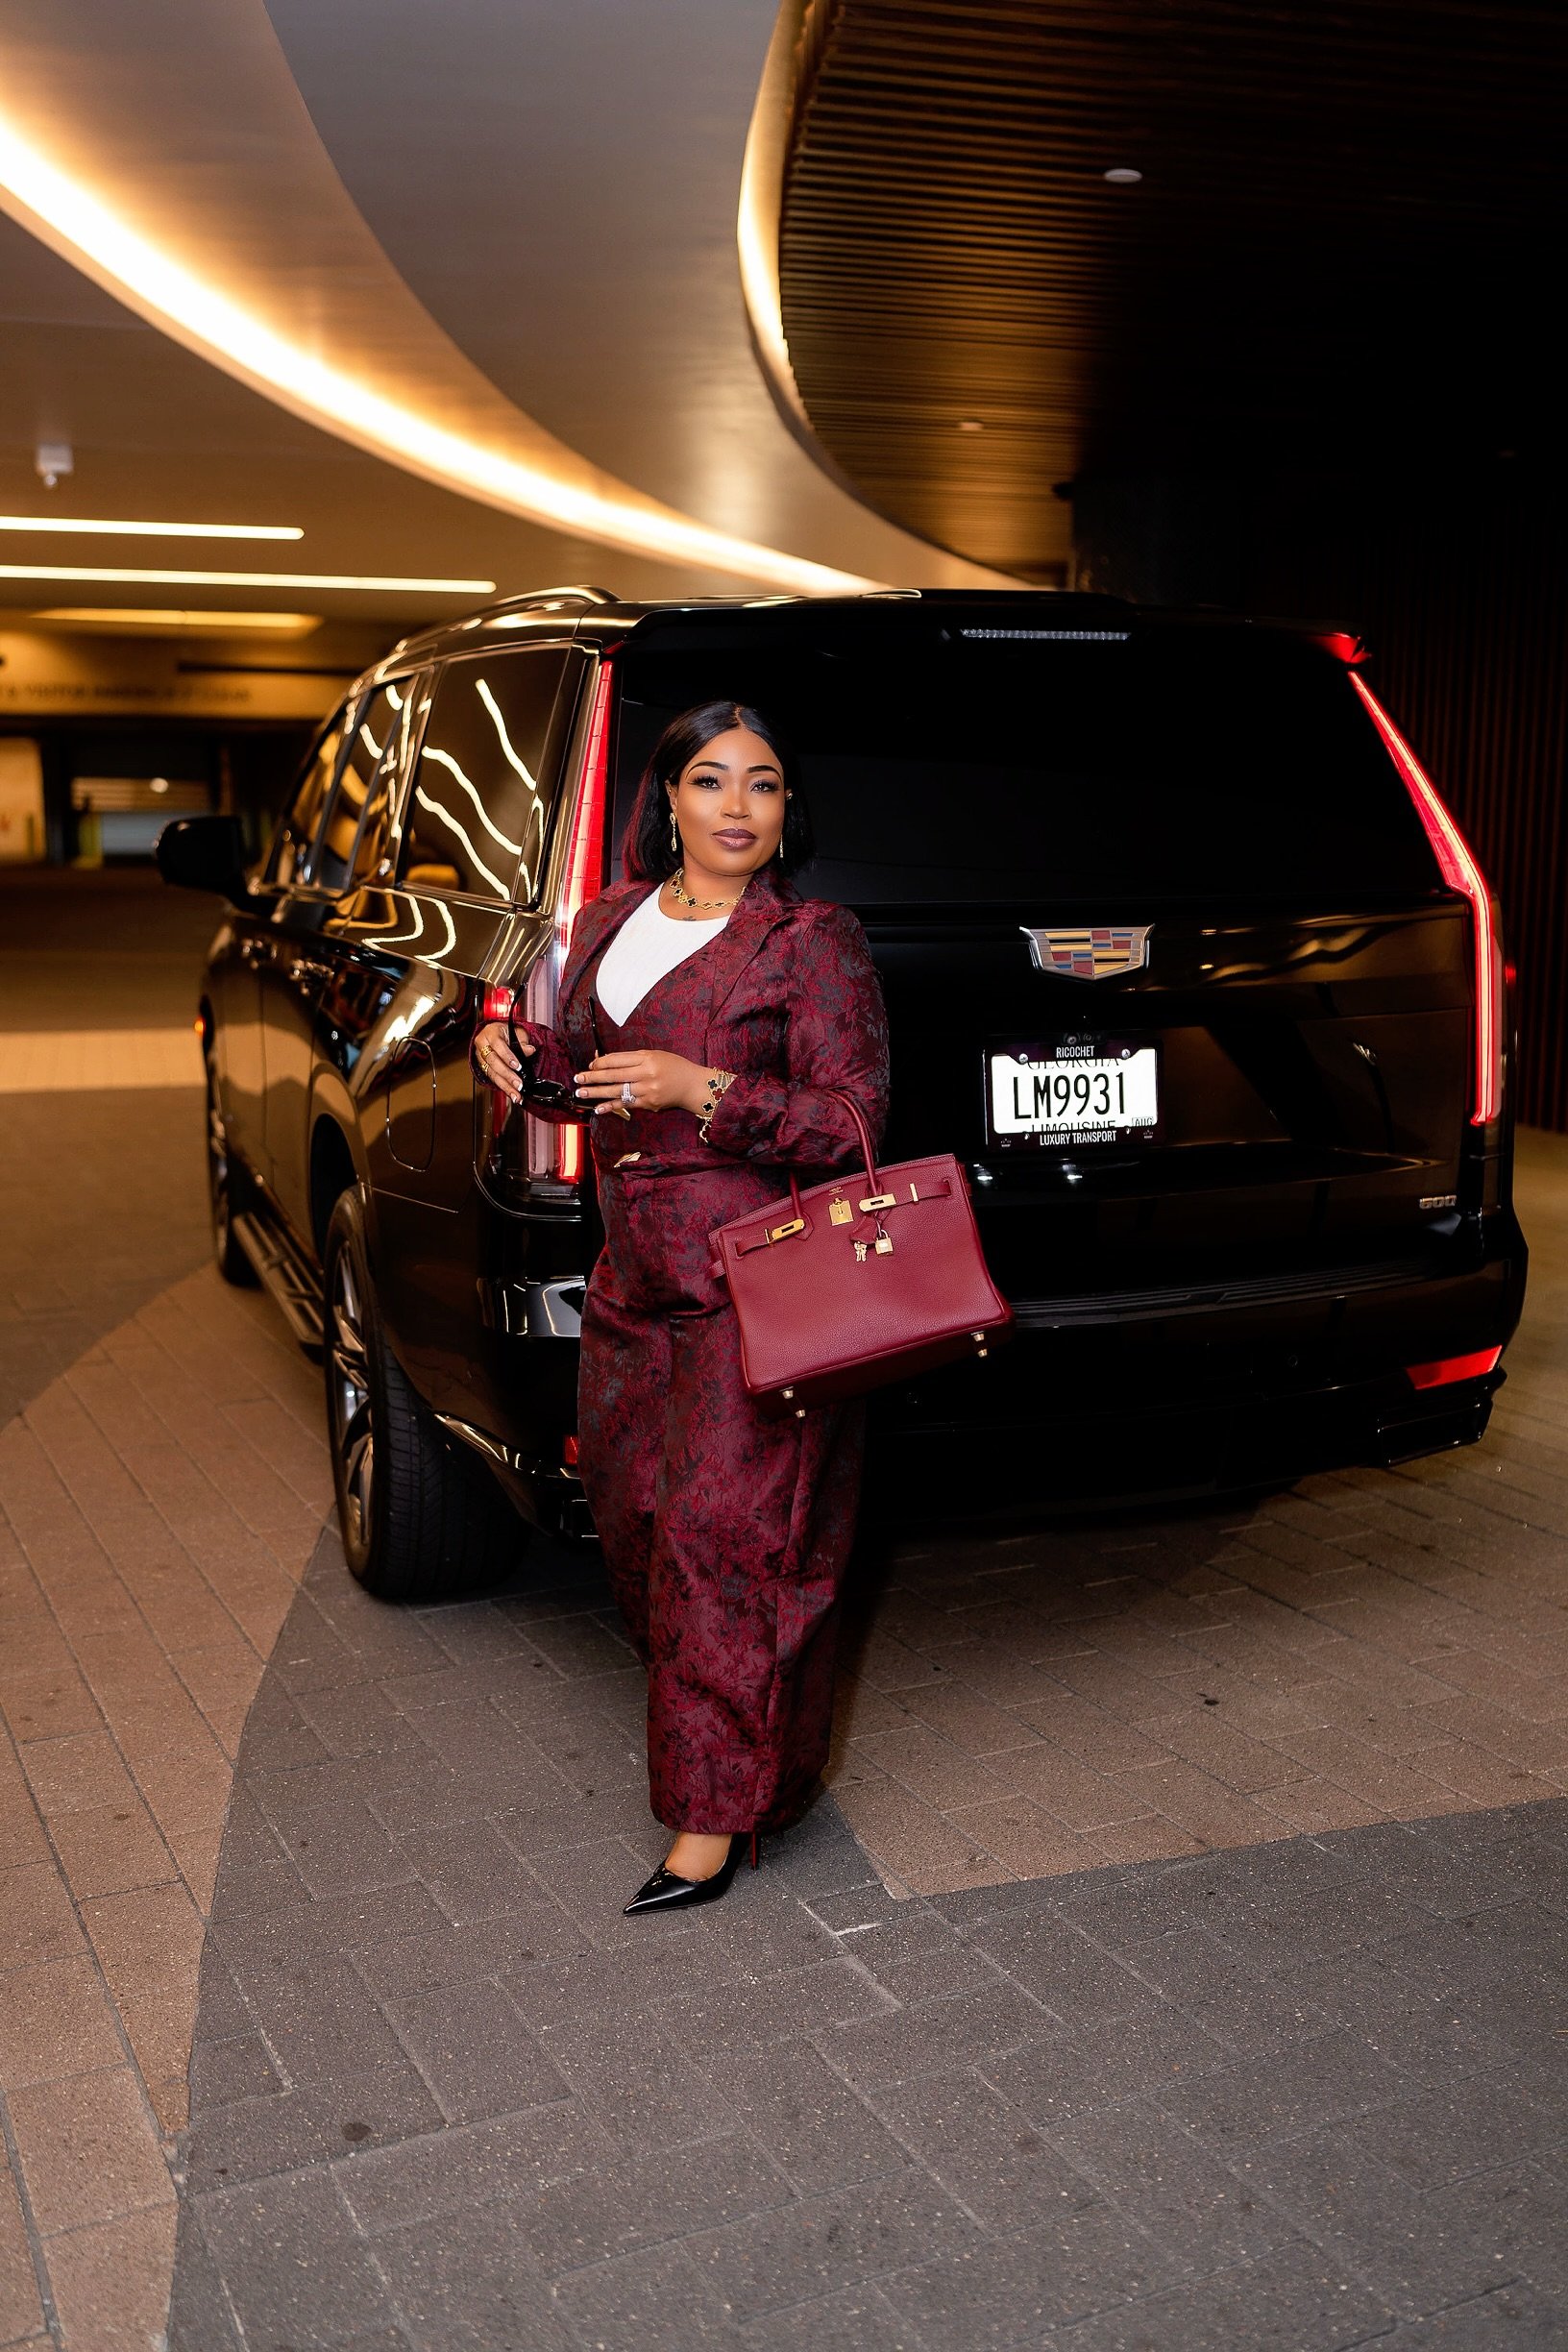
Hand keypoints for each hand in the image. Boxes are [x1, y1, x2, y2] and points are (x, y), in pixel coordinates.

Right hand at [474, 1019, 531, 1102]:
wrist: (494, 1032)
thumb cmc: (505, 1031)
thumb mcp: (517, 1031)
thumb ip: (523, 1042)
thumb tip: (530, 1050)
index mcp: (490, 1033)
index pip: (498, 1045)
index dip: (508, 1057)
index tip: (518, 1066)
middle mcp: (482, 1045)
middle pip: (493, 1062)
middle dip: (507, 1075)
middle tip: (518, 1085)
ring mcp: (481, 1057)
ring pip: (492, 1073)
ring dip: (505, 1086)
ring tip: (516, 1095)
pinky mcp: (483, 1067)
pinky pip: (493, 1079)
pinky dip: (503, 1087)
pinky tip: (512, 1094)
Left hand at [573, 1049, 710, 1116]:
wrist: (692, 1085)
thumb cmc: (674, 1067)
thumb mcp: (655, 1055)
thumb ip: (633, 1059)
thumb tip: (607, 1063)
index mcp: (647, 1058)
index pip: (617, 1060)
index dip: (601, 1063)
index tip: (590, 1065)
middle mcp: (646, 1074)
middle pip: (614, 1075)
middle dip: (593, 1077)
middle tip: (577, 1078)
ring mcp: (647, 1090)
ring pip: (616, 1091)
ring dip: (596, 1092)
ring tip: (581, 1093)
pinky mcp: (648, 1104)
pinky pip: (626, 1104)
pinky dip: (611, 1106)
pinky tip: (598, 1108)